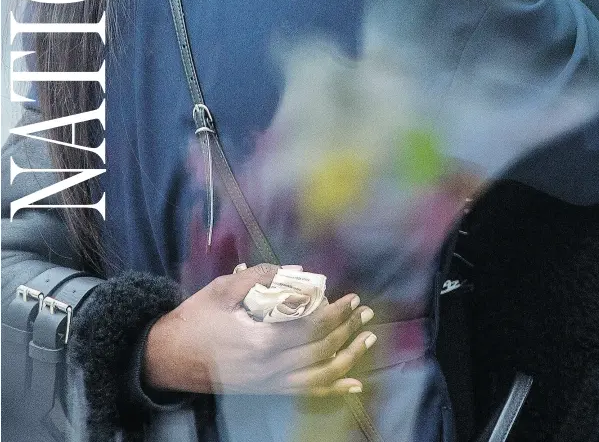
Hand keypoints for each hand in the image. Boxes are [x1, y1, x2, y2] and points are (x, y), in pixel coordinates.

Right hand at [143, 264, 375, 395]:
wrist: (166, 358)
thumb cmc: (194, 320)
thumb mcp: (222, 289)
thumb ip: (257, 276)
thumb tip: (291, 270)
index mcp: (259, 341)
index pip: (309, 329)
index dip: (335, 314)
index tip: (351, 299)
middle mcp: (267, 368)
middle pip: (320, 352)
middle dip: (347, 331)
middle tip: (365, 312)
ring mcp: (267, 384)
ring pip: (319, 377)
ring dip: (347, 358)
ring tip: (366, 340)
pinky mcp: (264, 391)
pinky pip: (305, 394)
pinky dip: (332, 389)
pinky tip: (353, 384)